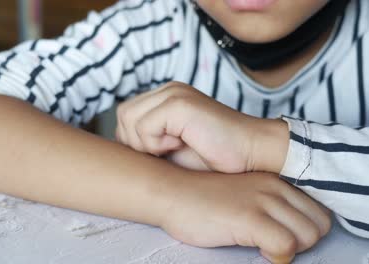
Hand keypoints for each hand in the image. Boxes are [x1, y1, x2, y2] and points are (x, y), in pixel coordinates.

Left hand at [115, 82, 288, 173]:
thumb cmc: (214, 156)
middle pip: (123, 115)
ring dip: (147, 143)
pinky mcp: (179, 103)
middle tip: (165, 152)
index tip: (159, 154)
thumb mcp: (172, 148)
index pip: (126, 115)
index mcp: (166, 97)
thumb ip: (147, 140)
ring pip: (129, 120)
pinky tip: (182, 143)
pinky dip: (157, 144)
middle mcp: (168, 90)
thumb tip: (119, 146)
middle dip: (136, 142)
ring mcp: (173, 93)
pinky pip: (144, 127)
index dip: (134, 140)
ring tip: (175, 147)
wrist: (249, 152)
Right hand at [160, 171, 331, 262]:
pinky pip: (285, 245)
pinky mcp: (248, 217)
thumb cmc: (204, 200)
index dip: (306, 230)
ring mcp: (262, 201)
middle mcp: (274, 188)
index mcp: (276, 182)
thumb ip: (268, 206)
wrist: (173, 193)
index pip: (319, 211)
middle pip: (319, 224)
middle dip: (303, 242)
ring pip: (308, 235)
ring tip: (266, 247)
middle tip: (276, 244)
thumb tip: (290, 231)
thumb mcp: (245, 195)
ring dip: (292, 249)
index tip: (283, 236)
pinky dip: (277, 256)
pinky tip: (259, 251)